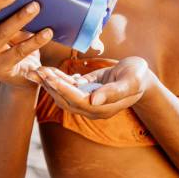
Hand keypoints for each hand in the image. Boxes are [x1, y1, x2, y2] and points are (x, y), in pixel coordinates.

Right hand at [0, 0, 52, 89]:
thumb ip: (2, 9)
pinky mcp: (3, 70)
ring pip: (0, 34)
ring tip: (36, 6)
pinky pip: (20, 52)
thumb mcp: (3, 24)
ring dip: (19, 18)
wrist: (22, 75)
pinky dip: (35, 40)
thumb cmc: (12, 39)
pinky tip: (48, 31)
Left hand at [30, 57, 152, 118]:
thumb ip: (114, 91)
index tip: (51, 78)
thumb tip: (94, 101)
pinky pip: (69, 87)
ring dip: (50, 83)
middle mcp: (93, 108)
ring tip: (37, 70)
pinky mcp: (86, 91)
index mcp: (103, 108)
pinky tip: (47, 70)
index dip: (64, 90)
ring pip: (64, 94)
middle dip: (51, 86)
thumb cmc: (138, 76)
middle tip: (37, 72)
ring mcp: (89, 100)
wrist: (142, 75)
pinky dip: (58, 78)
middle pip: (66, 100)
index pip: (78, 101)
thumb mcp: (130, 81)